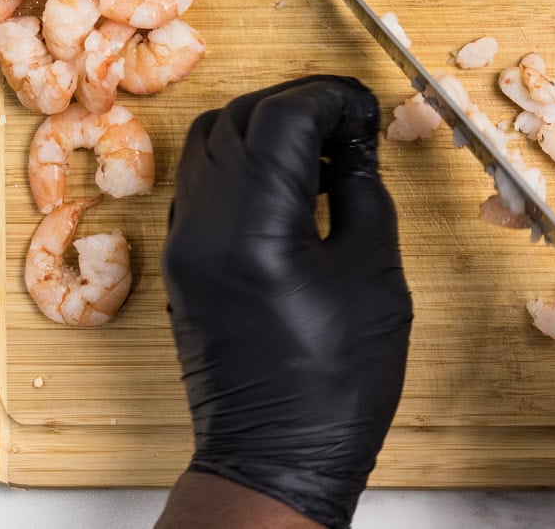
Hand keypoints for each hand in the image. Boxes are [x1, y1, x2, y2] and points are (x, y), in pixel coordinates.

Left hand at [162, 76, 412, 528]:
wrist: (275, 458)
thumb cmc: (338, 382)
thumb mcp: (374, 277)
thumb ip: (364, 193)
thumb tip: (356, 142)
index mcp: (256, 230)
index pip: (280, 117)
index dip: (330, 97)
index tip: (366, 107)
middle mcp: (203, 226)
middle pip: (237, 116)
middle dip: (297, 102)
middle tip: (348, 120)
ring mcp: (182, 243)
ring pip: (208, 140)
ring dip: (262, 125)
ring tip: (318, 149)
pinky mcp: (180, 261)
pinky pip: (198, 180)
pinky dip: (239, 159)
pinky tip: (286, 183)